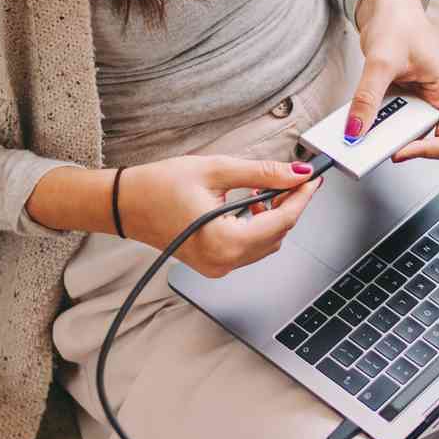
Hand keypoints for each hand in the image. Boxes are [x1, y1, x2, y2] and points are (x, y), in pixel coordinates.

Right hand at [118, 154, 322, 277]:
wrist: (124, 205)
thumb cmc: (157, 188)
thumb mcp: (216, 170)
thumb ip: (261, 173)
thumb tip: (295, 174)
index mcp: (225, 241)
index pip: (282, 221)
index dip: (302, 198)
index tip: (313, 179)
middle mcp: (223, 262)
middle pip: (277, 235)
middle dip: (290, 207)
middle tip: (295, 179)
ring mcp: (218, 268)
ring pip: (266, 245)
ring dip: (274, 218)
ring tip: (269, 189)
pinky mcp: (213, 265)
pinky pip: (249, 249)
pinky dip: (258, 228)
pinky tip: (253, 205)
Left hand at [347, 0, 438, 162]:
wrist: (389, 5)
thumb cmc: (401, 22)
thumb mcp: (382, 61)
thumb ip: (367, 97)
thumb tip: (355, 130)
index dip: (425, 152)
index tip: (397, 150)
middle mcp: (436, 102)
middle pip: (421, 140)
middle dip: (395, 144)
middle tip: (369, 144)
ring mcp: (417, 102)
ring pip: (400, 133)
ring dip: (380, 136)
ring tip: (357, 133)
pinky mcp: (399, 99)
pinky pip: (385, 120)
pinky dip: (371, 123)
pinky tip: (354, 120)